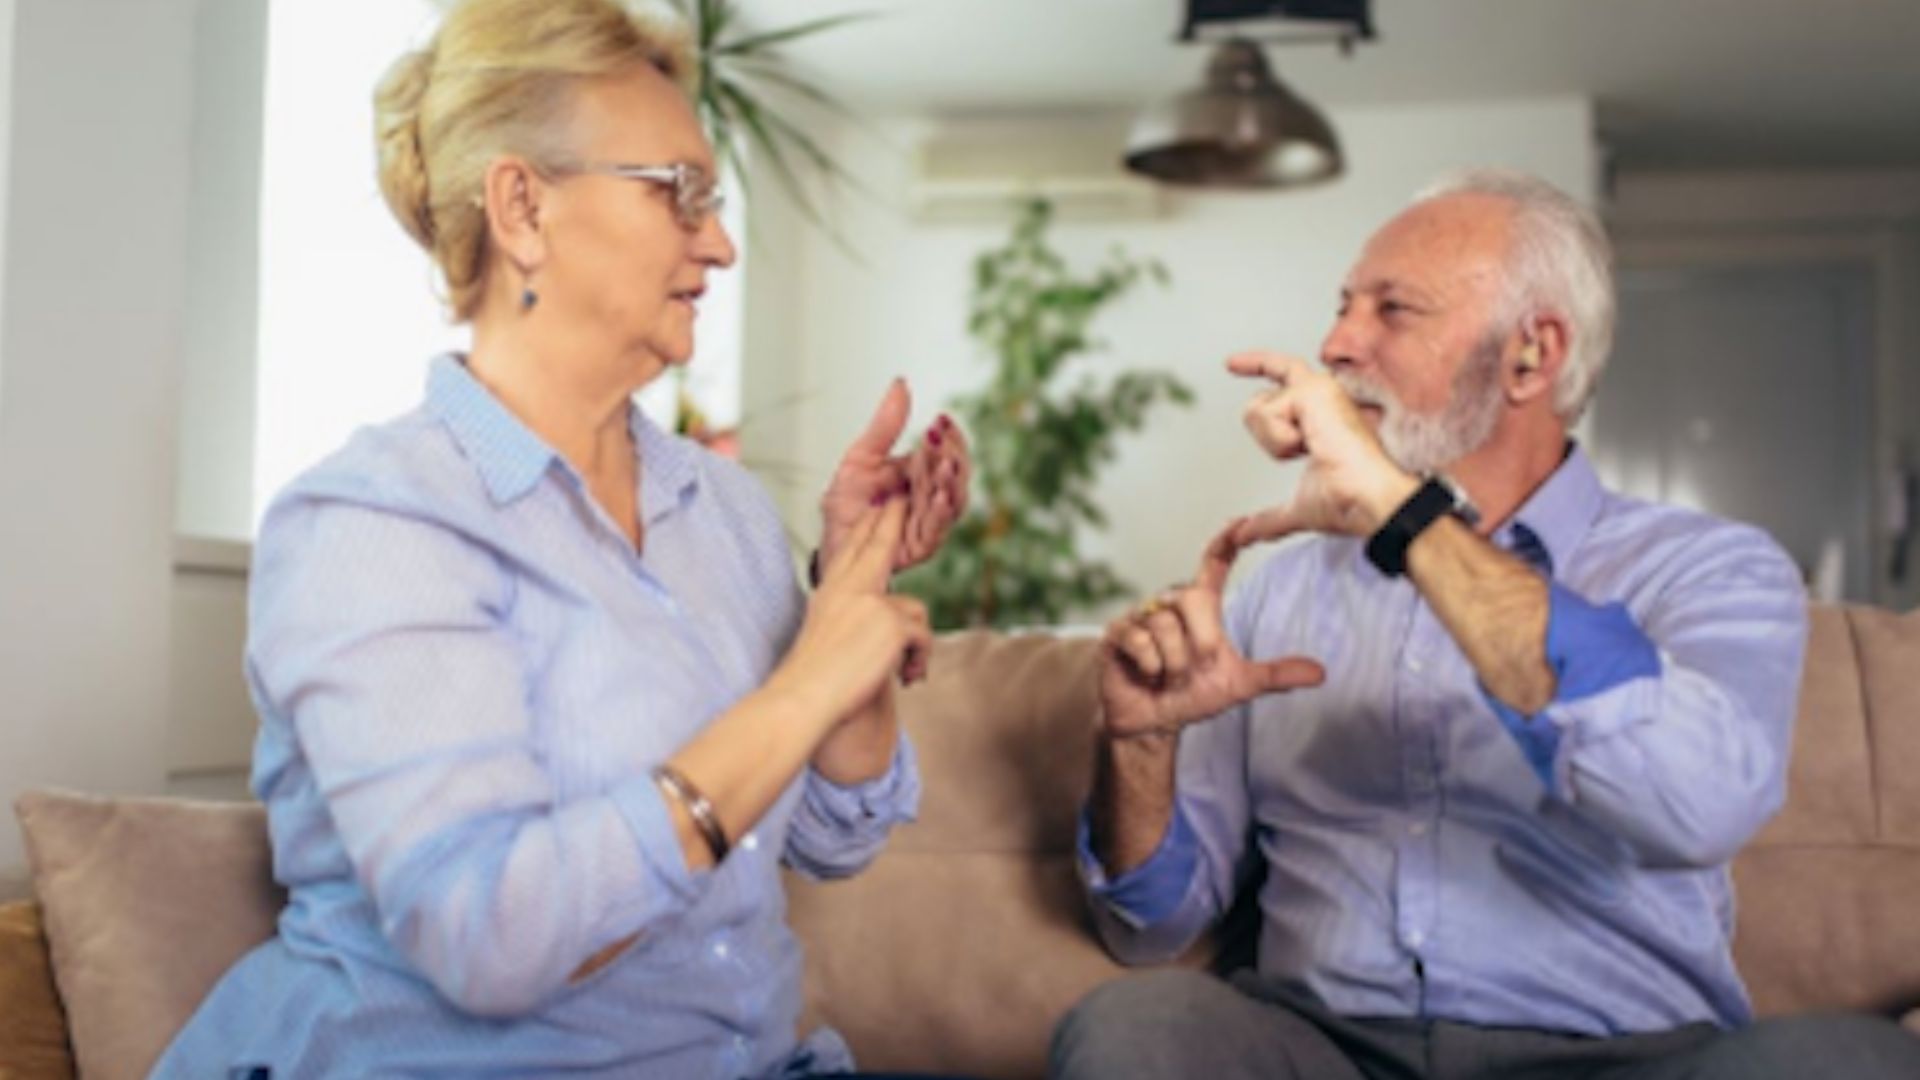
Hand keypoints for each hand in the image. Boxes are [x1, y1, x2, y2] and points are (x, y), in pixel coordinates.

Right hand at [772, 495, 933, 724]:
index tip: (877, 506)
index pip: (850, 551)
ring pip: (915, 610)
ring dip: (915, 643)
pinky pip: (923, 638)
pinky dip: (918, 661)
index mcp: (830, 592)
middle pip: (877, 546)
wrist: (804, 697)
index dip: (865, 527)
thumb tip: (885, 617)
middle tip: (904, 497)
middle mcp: (849, 590)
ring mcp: (871, 603)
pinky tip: (903, 677)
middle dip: (892, 519)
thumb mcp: (826, 637)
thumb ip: (853, 619)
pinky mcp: (892, 624)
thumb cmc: (811, 681)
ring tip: (903, 670)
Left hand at [819, 379, 971, 573]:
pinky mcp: (923, 544)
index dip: (948, 435)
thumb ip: (885, 425)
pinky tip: (939, 495)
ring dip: (951, 481)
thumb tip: (901, 383)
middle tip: (941, 438)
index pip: (946, 451)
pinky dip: (941, 511)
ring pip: (953, 500)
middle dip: (951, 455)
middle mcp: (931, 496)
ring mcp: (930, 521)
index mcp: (921, 473)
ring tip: (944, 464)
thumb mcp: (862, 455)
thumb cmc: (846, 501)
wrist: (830, 539)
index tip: (941, 419)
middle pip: (956, 474)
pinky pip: (938, 528)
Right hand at [1099, 520, 1324, 738]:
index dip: (1226, 541)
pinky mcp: (1116, 634)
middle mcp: (1169, 604)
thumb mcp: (1239, 686)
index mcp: (1199, 607)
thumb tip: (1321, 674)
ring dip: (1174, 664)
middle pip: (1191, 601)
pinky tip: (1146, 675)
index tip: (1241, 521)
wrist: (1152, 722)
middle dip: (1200, 643)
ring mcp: (1140, 617)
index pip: (1214, 564)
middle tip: (1195, 669)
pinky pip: (1140, 641)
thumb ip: (1276, 675)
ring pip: (1165, 628)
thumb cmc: (1191, 695)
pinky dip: (1150, 666)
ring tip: (1167, 677)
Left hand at [1227, 352, 1419, 545]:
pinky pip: (1264, 415)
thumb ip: (1267, 519)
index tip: (1230, 364)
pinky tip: (1314, 444)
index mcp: (1322, 414)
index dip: (1255, 366)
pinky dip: (1280, 441)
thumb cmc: (1348, 501)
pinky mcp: (1311, 389)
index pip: (1283, 377)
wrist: (1368, 500)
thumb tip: (1243, 535)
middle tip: (1306, 448)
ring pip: (1256, 411)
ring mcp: (1318, 388)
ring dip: (1275, 444)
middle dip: (1269, 435)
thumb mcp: (1297, 507)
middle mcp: (1322, 393)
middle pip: (1260, 399)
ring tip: (1313, 451)